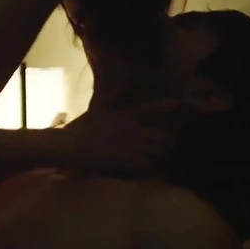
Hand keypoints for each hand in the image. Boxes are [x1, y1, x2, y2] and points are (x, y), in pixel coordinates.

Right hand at [62, 99, 183, 175]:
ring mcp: (131, 146)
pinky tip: (147, 164)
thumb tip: (114, 83)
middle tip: (165, 142)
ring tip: (159, 155)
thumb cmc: (81, 126)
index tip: (177, 103)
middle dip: (164, 139)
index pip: (150, 108)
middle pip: (160, 135)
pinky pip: (146, 163)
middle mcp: (132, 130)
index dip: (165, 105)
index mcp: (125, 115)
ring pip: (156, 151)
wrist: (72, 145)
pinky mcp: (126, 161)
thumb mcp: (96, 108)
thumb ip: (108, 97)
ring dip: (158, 153)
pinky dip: (149, 164)